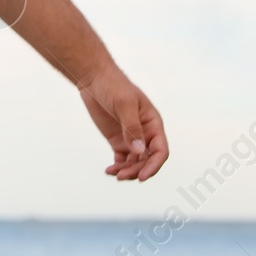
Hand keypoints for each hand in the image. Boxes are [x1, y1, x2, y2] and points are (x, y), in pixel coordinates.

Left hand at [79, 66, 167, 181]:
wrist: (94, 78)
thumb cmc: (113, 86)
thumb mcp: (124, 104)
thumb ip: (132, 128)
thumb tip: (139, 152)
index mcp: (153, 124)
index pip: (160, 150)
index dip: (154, 165)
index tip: (142, 177)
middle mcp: (145, 134)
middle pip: (147, 160)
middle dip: (137, 170)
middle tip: (121, 176)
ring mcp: (131, 138)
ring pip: (135, 163)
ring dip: (127, 171)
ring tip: (114, 173)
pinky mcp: (118, 140)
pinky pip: (122, 159)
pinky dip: (117, 167)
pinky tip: (109, 170)